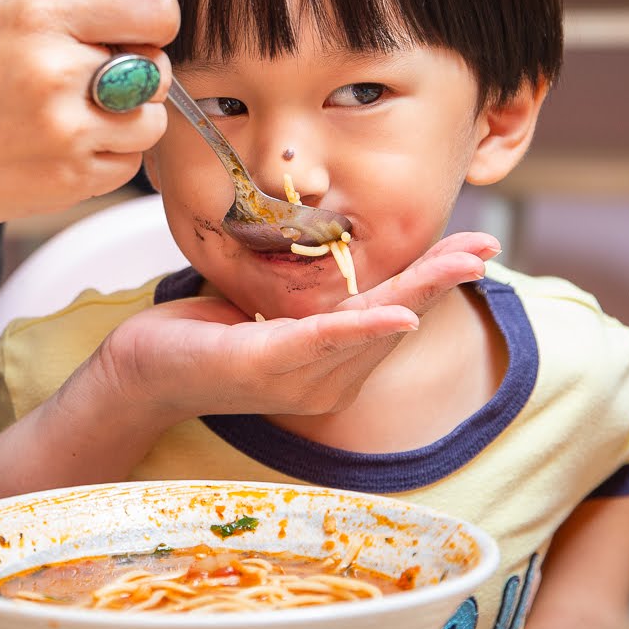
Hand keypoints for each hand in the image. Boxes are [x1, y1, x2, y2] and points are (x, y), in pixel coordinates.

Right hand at [0, 0, 176, 241]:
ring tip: (79, 114)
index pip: (156, 8)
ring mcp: (67, 131)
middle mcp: (56, 70)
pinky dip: (108, 155)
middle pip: (158, 67)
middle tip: (92, 79)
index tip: (133, 33)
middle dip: (137, 71)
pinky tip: (65, 146)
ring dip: (128, 118)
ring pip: (153, 119)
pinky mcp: (73, 180)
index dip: (153, 21)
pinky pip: (131, 162)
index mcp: (39, 13)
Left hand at [86, 232, 498, 427]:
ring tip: (461, 265)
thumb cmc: (204, 338)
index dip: (437, 280)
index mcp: (333, 365)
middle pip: (397, 319)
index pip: (397, 314)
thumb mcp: (271, 311)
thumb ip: (314, 295)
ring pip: (370, 326)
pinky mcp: (264, 365)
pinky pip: (321, 341)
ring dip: (419, 293)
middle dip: (444, 280)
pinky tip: (396, 314)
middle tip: (488, 249)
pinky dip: (362, 328)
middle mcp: (327, 380)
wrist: (141, 372)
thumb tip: (345, 254)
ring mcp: (299, 379)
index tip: (479, 248)